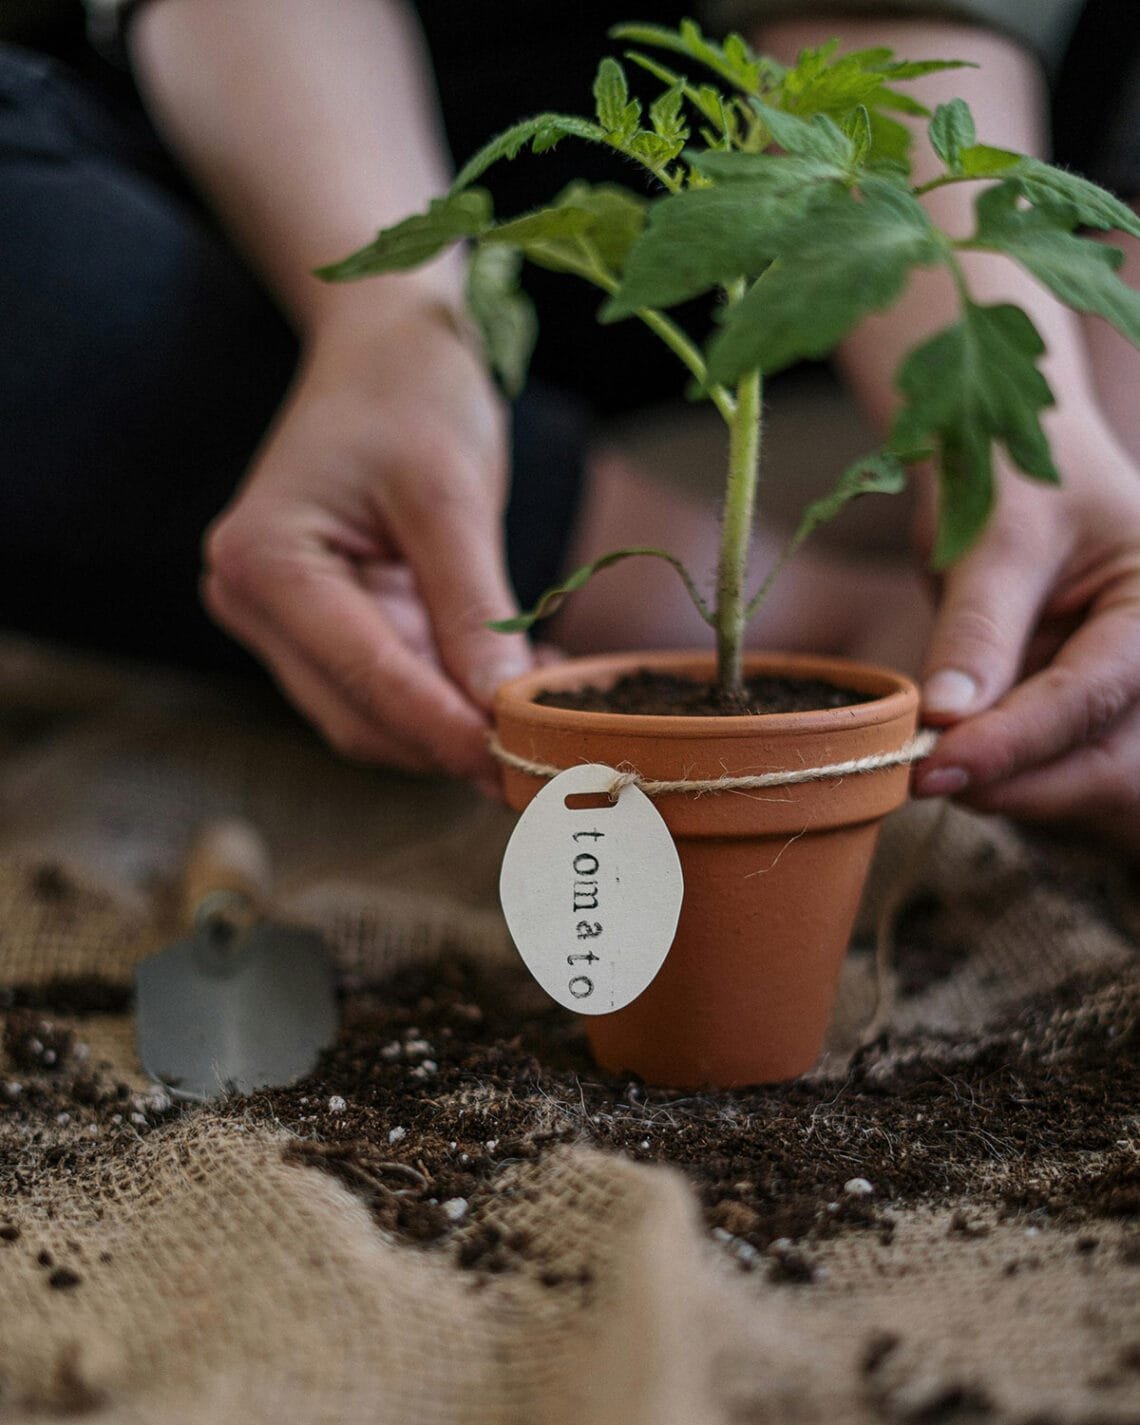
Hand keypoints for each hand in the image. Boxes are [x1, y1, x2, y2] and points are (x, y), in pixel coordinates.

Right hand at [202, 302, 533, 794]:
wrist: (383, 346)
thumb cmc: (410, 392)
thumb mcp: (450, 492)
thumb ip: (472, 606)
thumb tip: (504, 710)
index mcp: (265, 559)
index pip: (364, 675)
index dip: (445, 729)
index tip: (516, 767)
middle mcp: (253, 602)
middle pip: (358, 713)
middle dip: (450, 742)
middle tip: (545, 759)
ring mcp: (283, 620)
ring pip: (372, 715)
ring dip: (454, 728)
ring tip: (541, 712)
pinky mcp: (323, 626)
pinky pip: (388, 686)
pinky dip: (450, 698)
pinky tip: (513, 681)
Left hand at [913, 416, 1139, 856]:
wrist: (999, 456)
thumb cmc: (1007, 470)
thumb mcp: (994, 537)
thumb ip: (977, 629)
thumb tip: (945, 718)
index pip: (1092, 697)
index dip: (1012, 743)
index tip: (937, 767)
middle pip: (1108, 765)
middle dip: (1016, 781)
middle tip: (923, 776)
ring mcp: (1118, 692)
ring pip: (1079, 781)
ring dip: (1005, 786)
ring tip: (929, 760)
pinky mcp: (1074, 711)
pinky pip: (1047, 768)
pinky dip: (997, 773)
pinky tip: (948, 756)